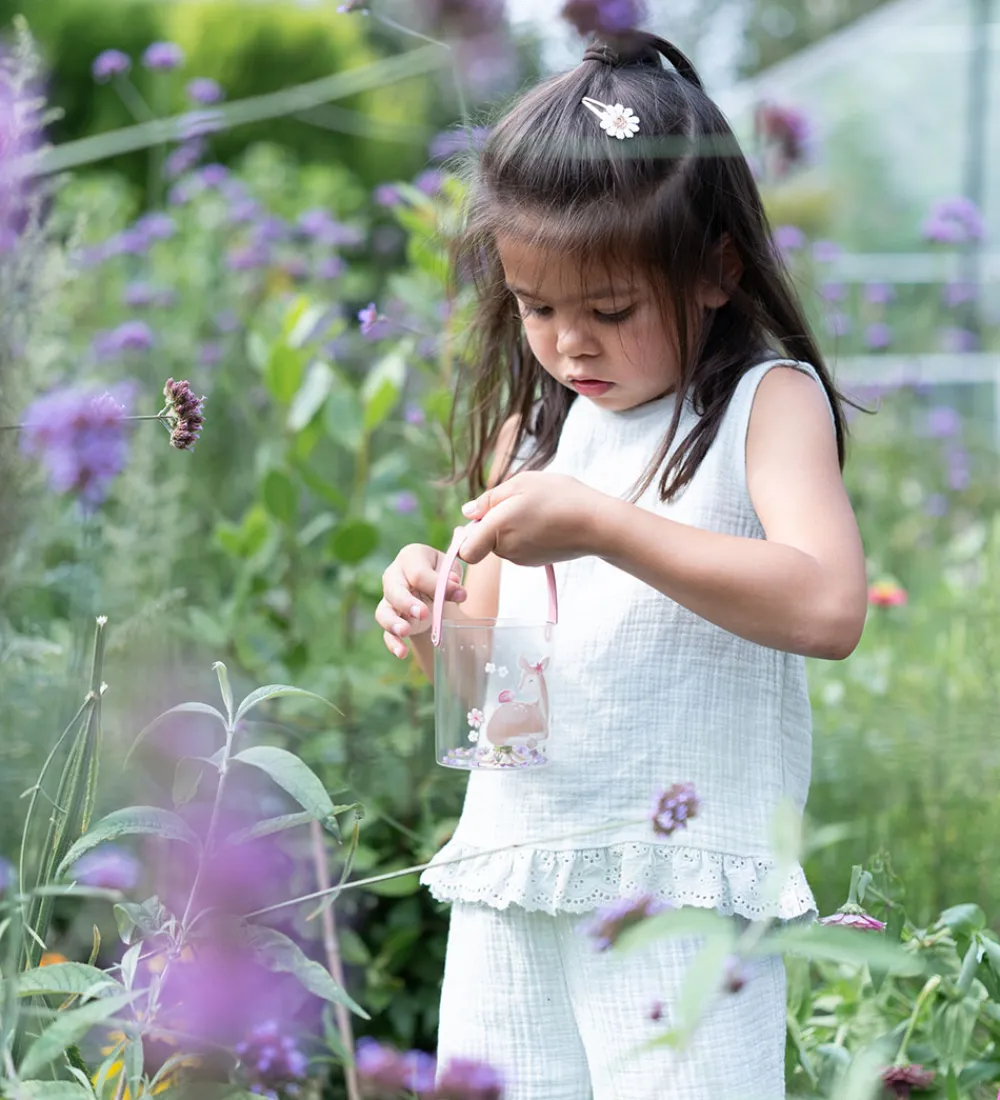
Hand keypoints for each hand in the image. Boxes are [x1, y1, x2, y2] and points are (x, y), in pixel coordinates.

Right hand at [376, 543, 466, 658]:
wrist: (433, 586)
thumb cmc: (442, 573)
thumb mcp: (451, 570)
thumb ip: (452, 578)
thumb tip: (456, 588)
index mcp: (410, 557)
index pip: (418, 573)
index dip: (437, 585)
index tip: (460, 594)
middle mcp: (394, 576)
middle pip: (394, 590)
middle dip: (407, 603)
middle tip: (423, 613)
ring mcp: (389, 599)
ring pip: (383, 612)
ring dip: (393, 623)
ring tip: (405, 632)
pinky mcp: (391, 619)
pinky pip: (386, 633)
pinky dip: (393, 643)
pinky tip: (401, 653)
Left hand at [457, 471, 601, 566]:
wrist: (597, 523)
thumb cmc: (560, 497)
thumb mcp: (521, 483)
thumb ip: (490, 499)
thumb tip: (468, 512)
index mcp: (498, 529)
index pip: (466, 551)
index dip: (466, 536)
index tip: (479, 519)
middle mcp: (507, 550)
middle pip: (485, 541)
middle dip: (493, 523)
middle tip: (519, 501)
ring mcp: (522, 559)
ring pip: (503, 543)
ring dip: (511, 527)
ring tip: (537, 508)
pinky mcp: (536, 561)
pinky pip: (520, 547)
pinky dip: (526, 534)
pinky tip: (546, 520)